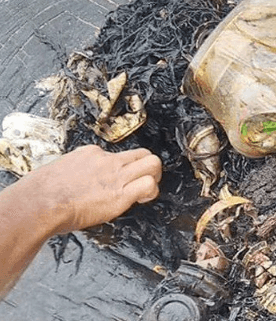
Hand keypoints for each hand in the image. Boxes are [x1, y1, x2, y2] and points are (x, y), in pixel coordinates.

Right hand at [18, 145, 161, 233]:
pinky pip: (149, 185)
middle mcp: (106, 161)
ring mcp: (115, 175)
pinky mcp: (120, 194)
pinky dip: (152, 192)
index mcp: (90, 154)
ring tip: (147, 190)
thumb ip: (72, 172)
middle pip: (142, 153)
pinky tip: (142, 200)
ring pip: (153, 163)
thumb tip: (72, 182)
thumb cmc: (40, 193)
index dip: (121, 169)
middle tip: (144, 180)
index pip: (117, 155)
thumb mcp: (57, 171)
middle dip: (148, 166)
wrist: (39, 203)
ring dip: (155, 177)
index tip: (116, 181)